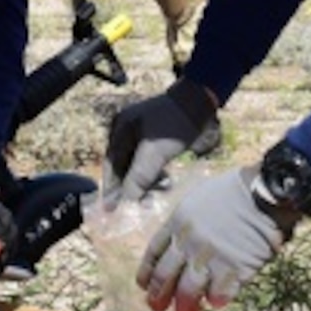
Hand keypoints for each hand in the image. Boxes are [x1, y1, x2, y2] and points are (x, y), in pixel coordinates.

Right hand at [105, 77, 217, 202]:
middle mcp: (127, 130)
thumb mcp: (155, 151)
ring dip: (148, 180)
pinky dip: (156, 172)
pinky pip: (150, 160)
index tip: (110, 209)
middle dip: (134, 186)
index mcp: (120, 129)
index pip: (111, 164)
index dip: (111, 188)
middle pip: (124, 166)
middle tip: (144, 205)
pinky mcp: (156, 137)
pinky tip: (166, 180)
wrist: (200, 101)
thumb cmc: (175, 124)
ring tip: (162, 189)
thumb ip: (139, 176)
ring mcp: (141, 133)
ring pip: (139, 165)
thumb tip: (128, 200)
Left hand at [136, 166, 290, 310]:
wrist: (264, 194)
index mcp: (177, 222)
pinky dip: (215, 301)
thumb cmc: (235, 192)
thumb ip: (186, 223)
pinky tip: (216, 302)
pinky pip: (218, 295)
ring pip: (188, 292)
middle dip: (159, 296)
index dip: (147, 272)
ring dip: (185, 307)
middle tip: (158, 308)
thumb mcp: (199, 198)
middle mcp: (188, 243)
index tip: (144, 286)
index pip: (154, 252)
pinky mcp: (232, 270)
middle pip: (165, 276)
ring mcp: (209, 258)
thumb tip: (180, 247)